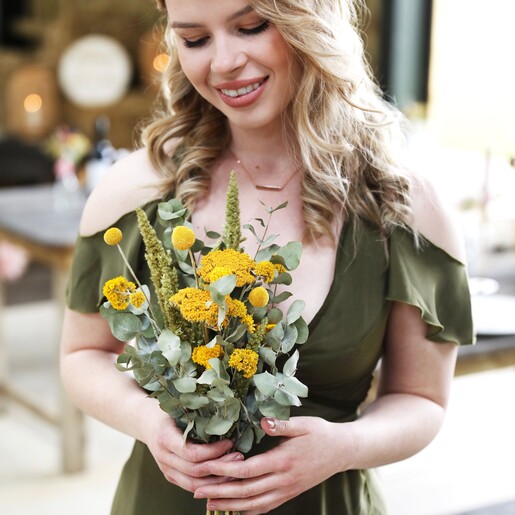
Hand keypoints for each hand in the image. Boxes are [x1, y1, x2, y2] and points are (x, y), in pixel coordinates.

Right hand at [144, 411, 243, 492]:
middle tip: (239, 456)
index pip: (192, 454)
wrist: (144, 420)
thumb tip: (226, 413)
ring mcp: (165, 469)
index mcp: (165, 438)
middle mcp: (163, 457)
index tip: (230, 442)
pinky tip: (223, 475)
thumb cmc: (167, 409)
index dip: (214, 451)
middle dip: (220, 466)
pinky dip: (208, 484)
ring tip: (235, 468)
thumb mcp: (179, 407)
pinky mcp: (170, 475)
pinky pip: (190, 485)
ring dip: (217, 479)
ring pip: (193, 484)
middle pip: (195, 472)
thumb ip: (197, 415)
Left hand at [194, 416, 352, 513]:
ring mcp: (287, 490)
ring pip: (254, 504)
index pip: (246, 470)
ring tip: (209, 504)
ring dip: (230, 505)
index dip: (223, 470)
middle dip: (219, 492)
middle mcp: (283, 480)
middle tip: (196, 490)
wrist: (342, 451)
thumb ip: (282, 425)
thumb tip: (262, 421)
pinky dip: (248, 510)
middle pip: (245, 492)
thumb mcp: (304, 423)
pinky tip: (235, 508)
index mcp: (283, 461)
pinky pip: (266, 507)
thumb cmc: (321, 433)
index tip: (204, 467)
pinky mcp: (290, 493)